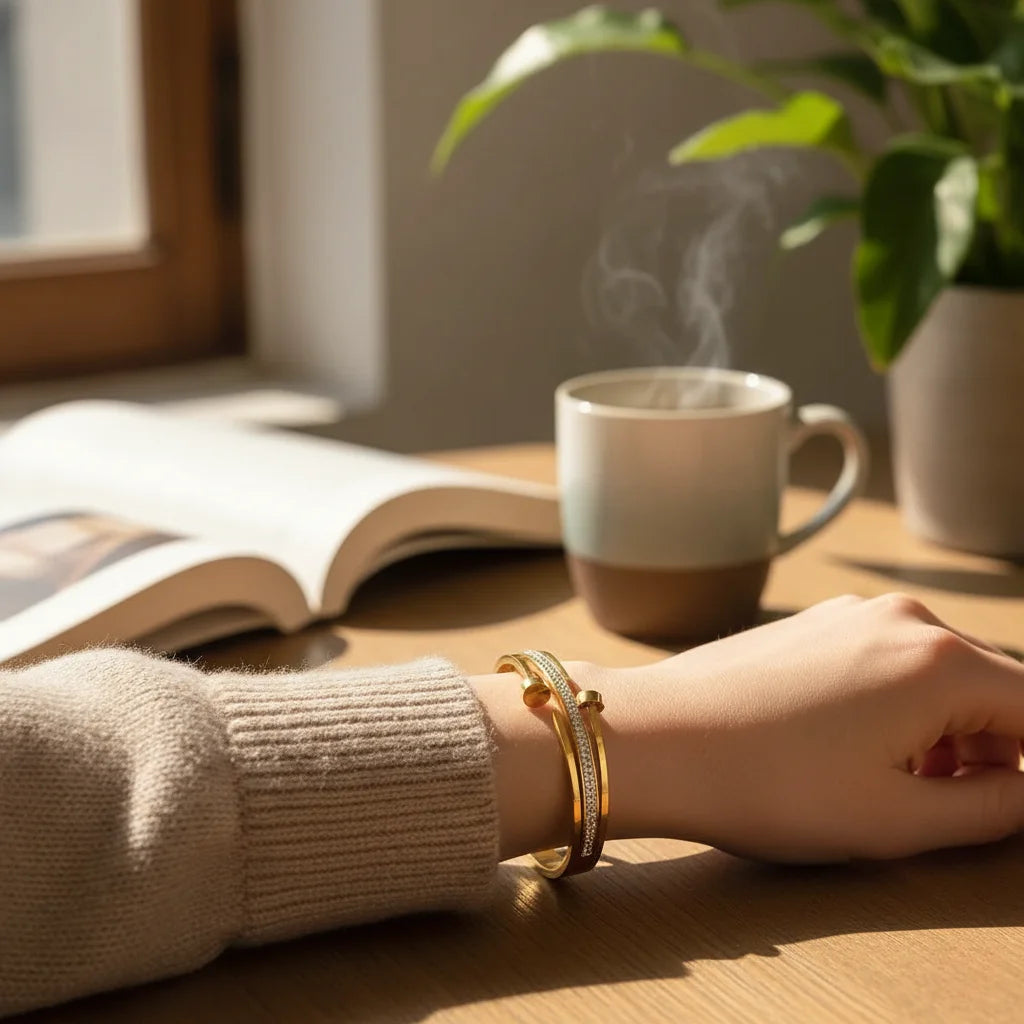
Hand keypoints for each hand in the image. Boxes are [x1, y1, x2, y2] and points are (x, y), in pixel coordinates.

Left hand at [603, 593, 1023, 861]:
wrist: (655, 740)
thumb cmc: (768, 785)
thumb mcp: (897, 820)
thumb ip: (994, 808)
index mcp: (940, 661)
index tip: (1012, 800)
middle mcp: (903, 619)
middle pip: (993, 687)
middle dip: (995, 749)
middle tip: (955, 807)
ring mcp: (850, 613)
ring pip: (938, 673)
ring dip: (946, 730)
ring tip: (900, 787)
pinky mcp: (812, 623)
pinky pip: (887, 661)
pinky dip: (898, 705)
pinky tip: (855, 749)